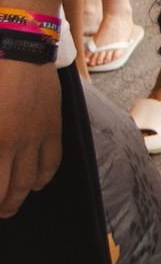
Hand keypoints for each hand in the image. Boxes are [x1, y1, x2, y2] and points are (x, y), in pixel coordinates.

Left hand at [0, 59, 61, 217]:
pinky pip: (52, 162)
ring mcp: (36, 138)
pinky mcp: (52, 128)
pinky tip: (37, 183)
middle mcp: (15, 145)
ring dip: (21, 196)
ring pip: (32, 180)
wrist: (18, 50)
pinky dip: (44, 178)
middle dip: (4, 206)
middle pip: (10, 188)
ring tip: (13, 203)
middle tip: (1, 213)